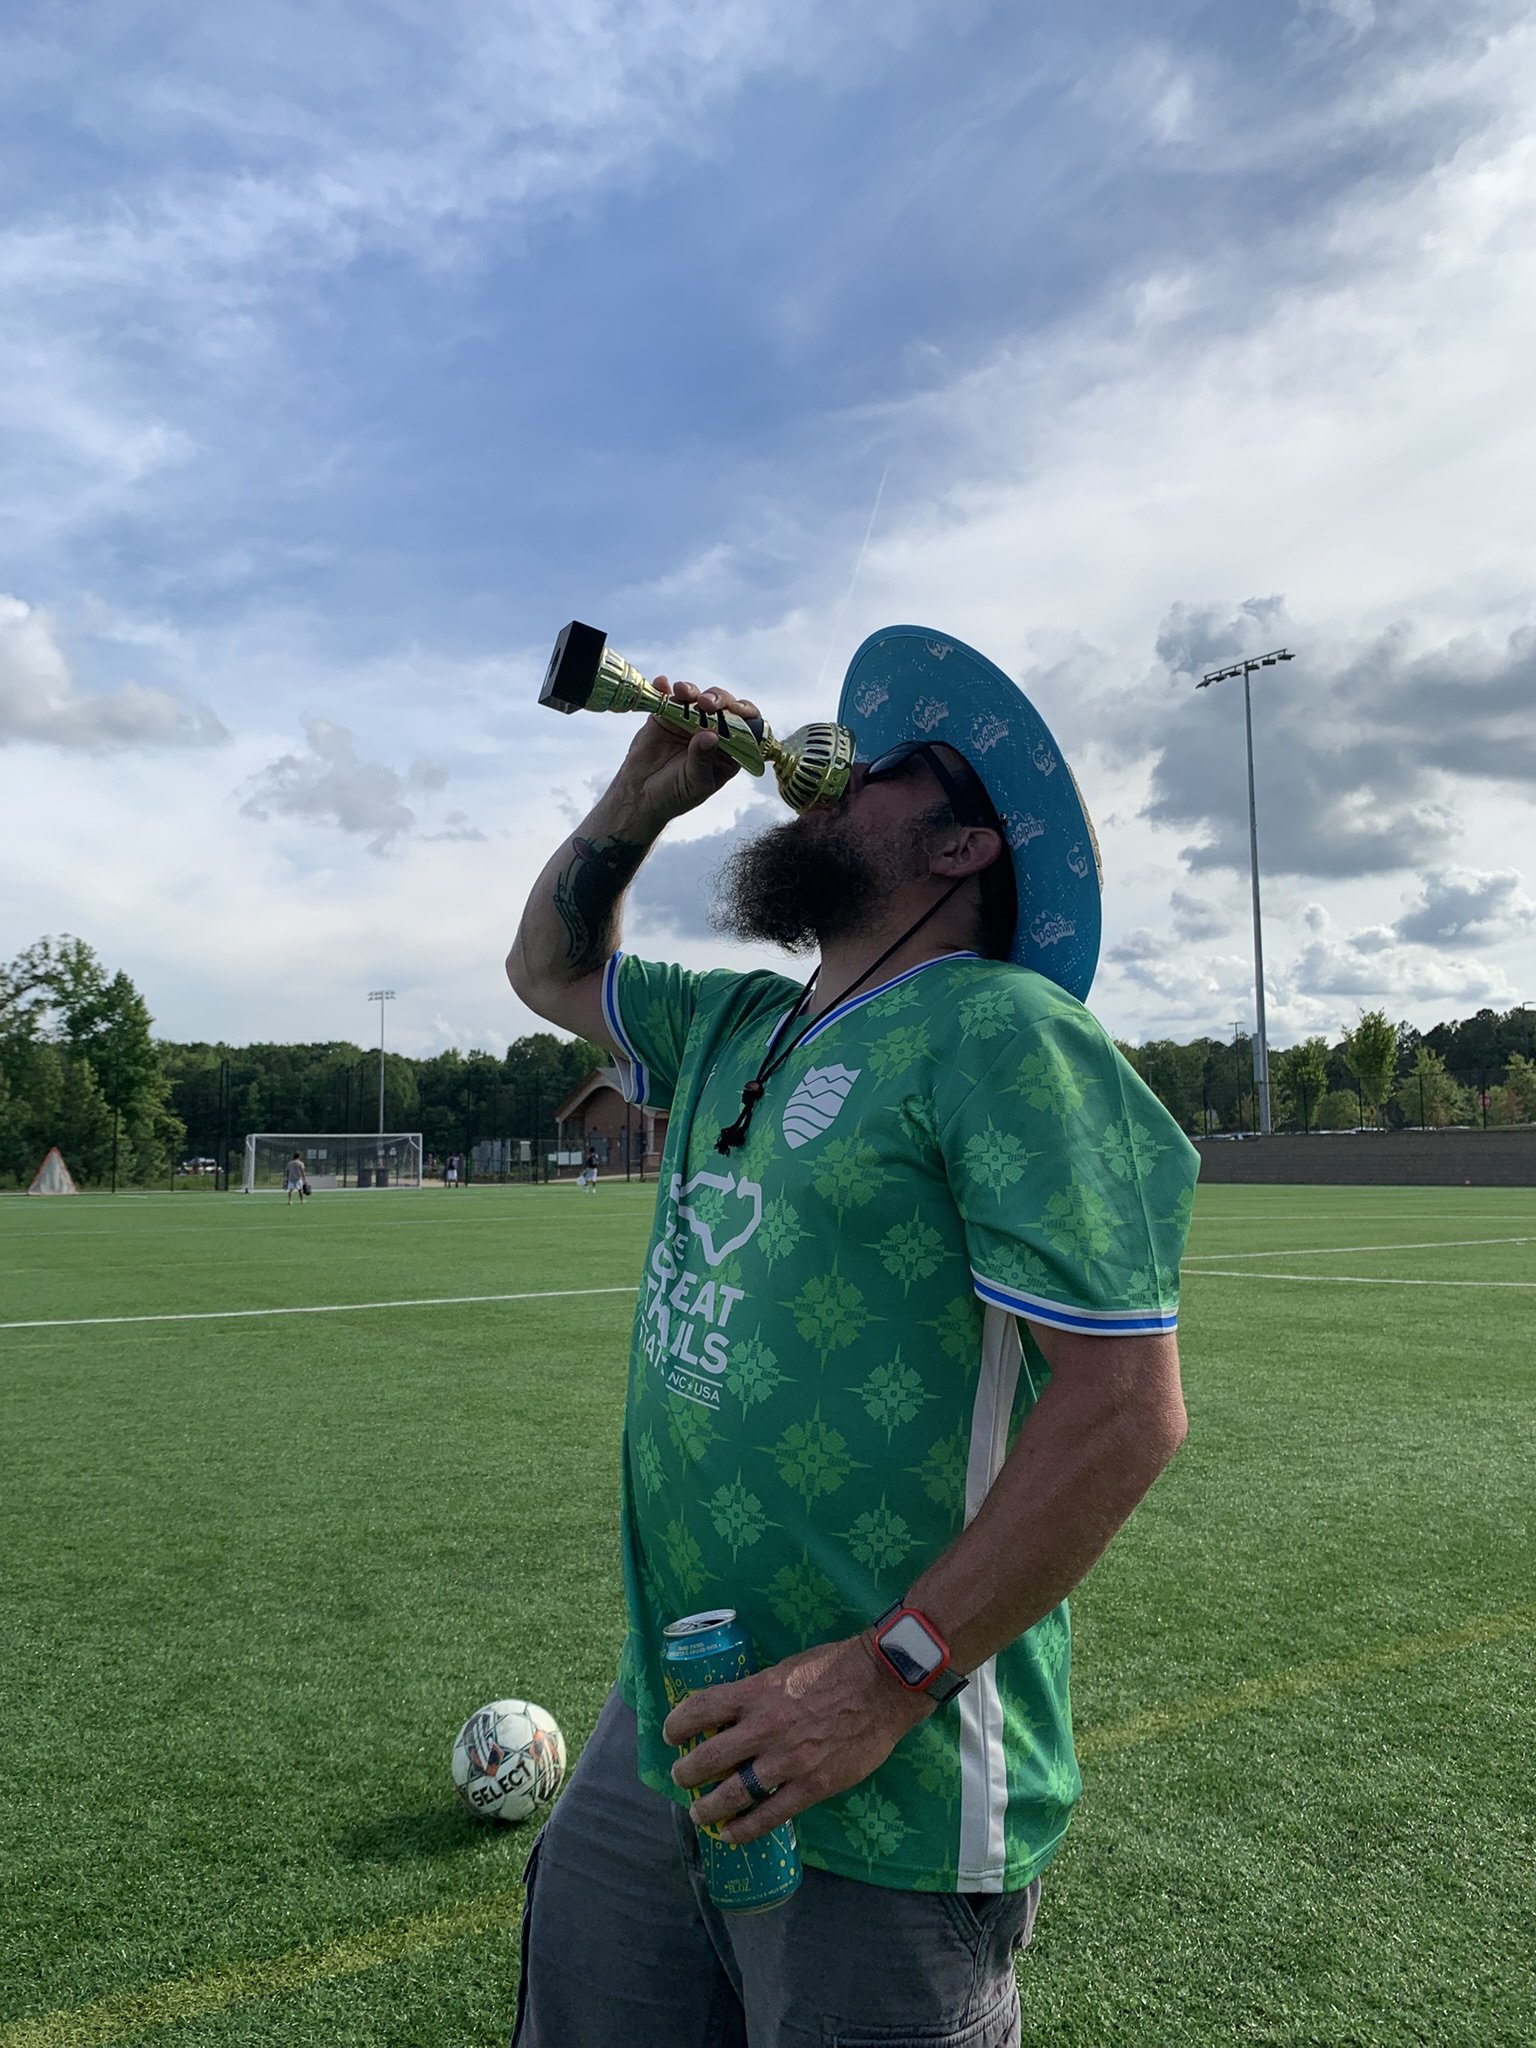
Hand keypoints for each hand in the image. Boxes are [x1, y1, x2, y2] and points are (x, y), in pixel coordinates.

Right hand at [612, 678, 762, 834]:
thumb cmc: (674, 795)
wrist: (639, 796)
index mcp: (729, 750)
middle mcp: (713, 731)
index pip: (747, 727)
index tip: (736, 710)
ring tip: (682, 692)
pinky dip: (665, 687)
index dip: (746, 714)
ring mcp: (689, 721)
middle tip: (705, 703)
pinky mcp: (666, 715)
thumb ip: (702, 760)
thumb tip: (711, 735)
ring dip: (692, 690)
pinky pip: (668, 696)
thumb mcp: (694, 784)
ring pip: (697, 697)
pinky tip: (662, 685)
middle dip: (718, 699)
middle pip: (723, 706)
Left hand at [663, 1635, 931, 1846]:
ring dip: (707, 1808)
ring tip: (699, 1813)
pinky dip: (744, 1830)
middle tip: (682, 1778)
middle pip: (707, 1758)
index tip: (672, 1735)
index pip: (700, 1710)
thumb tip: (734, 1714)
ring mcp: (786, 1762)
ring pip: (731, 1794)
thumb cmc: (833, 1667)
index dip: (677, 1726)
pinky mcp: (811, 1787)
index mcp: (756, 1692)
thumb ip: (758, 1693)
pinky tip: (731, 1834)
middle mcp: (763, 1728)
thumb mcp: (784, 1669)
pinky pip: (768, 1816)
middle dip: (686, 1773)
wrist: (882, 1685)